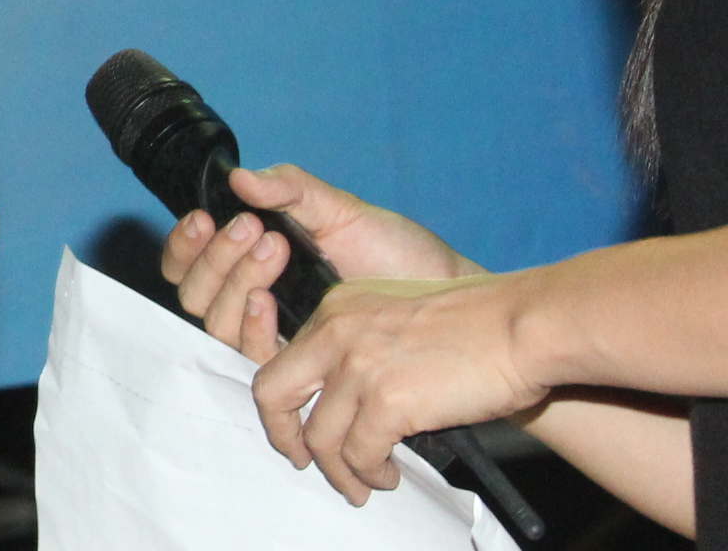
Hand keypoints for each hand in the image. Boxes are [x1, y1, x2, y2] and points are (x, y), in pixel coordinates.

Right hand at [159, 162, 477, 360]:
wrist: (446, 297)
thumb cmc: (398, 254)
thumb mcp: (340, 210)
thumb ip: (289, 189)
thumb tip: (239, 177)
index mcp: (254, 265)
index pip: (191, 264)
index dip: (185, 246)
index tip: (204, 218)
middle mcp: (256, 302)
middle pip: (195, 295)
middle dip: (216, 259)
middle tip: (255, 229)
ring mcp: (277, 337)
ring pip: (216, 324)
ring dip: (233, 283)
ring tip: (273, 248)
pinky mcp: (301, 369)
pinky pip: (251, 358)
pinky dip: (250, 326)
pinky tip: (269, 300)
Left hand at [252, 274, 549, 505]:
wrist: (520, 326)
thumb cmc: (476, 325)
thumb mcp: (395, 317)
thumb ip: (360, 345)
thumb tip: (346, 397)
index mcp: (335, 309)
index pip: (281, 360)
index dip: (284, 403)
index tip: (296, 428)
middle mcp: (335, 333)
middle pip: (273, 394)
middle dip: (283, 437)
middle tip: (304, 462)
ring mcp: (358, 367)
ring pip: (319, 437)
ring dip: (340, 471)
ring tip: (363, 484)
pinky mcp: (388, 400)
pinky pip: (360, 454)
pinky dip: (371, 473)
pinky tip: (388, 475)